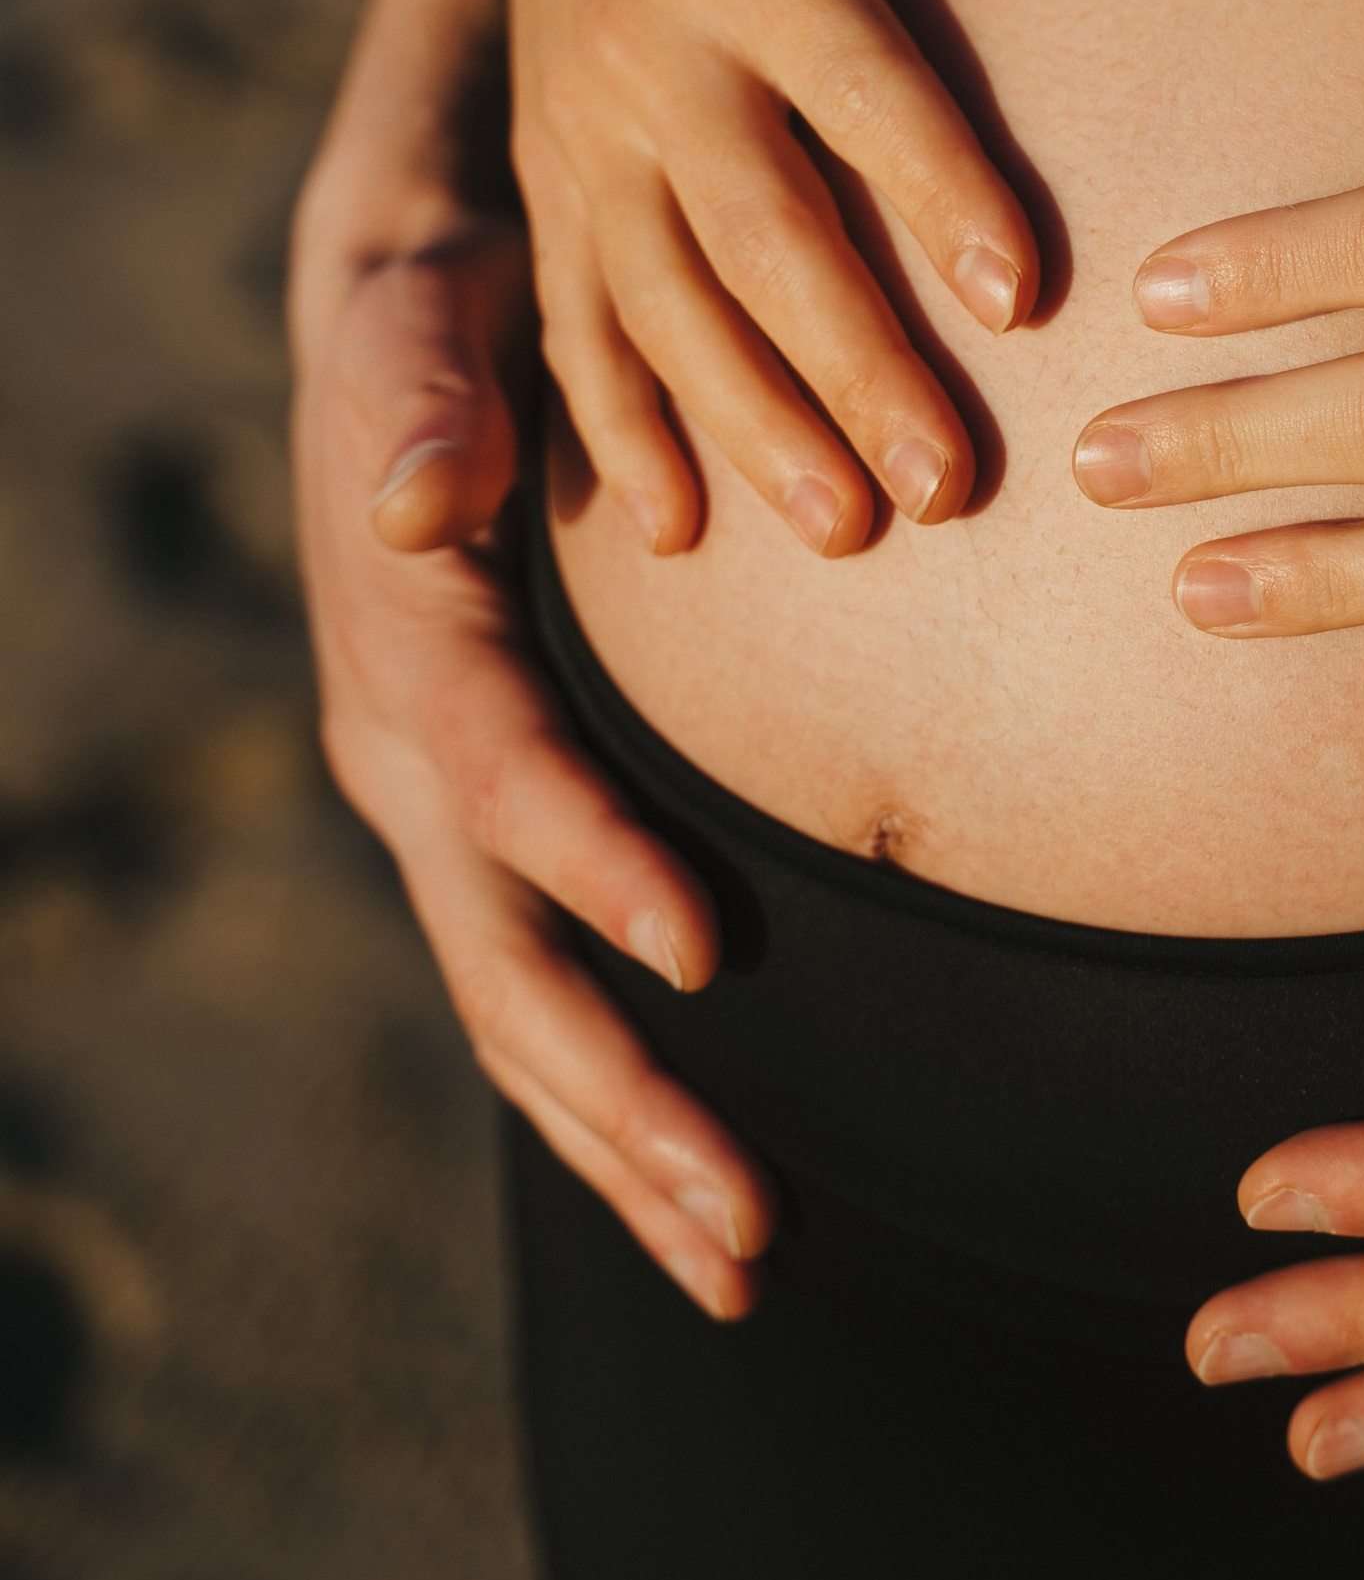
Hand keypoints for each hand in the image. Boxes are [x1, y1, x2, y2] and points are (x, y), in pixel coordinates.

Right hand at [294, 0, 772, 1317]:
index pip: (506, 783)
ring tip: (745, 1267)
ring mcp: (439, 813)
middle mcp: (407, 764)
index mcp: (409, 655)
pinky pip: (544, 980)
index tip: (708, 951)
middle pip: (506, 966)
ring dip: (627, 1146)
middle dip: (621, 1104)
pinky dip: (617, 1093)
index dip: (595, 866)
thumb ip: (431, 403)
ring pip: (521, 1015)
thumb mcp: (421, 321)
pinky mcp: (486, 825)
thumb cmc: (435, 313)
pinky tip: (701, 1184)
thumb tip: (429, 498)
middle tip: (747, 1229)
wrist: (399, 325)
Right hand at [506, 0, 1113, 558]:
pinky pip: (574, 319)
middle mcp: (637, 44)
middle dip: (851, 362)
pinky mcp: (550, 185)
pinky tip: (670, 531)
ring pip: (661, 300)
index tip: (1022, 293)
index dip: (932, 182)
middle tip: (951, 485)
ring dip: (749, 422)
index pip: (849, 74)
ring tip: (847, 527)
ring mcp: (581, 129)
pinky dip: (613, 428)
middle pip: (754, 226)